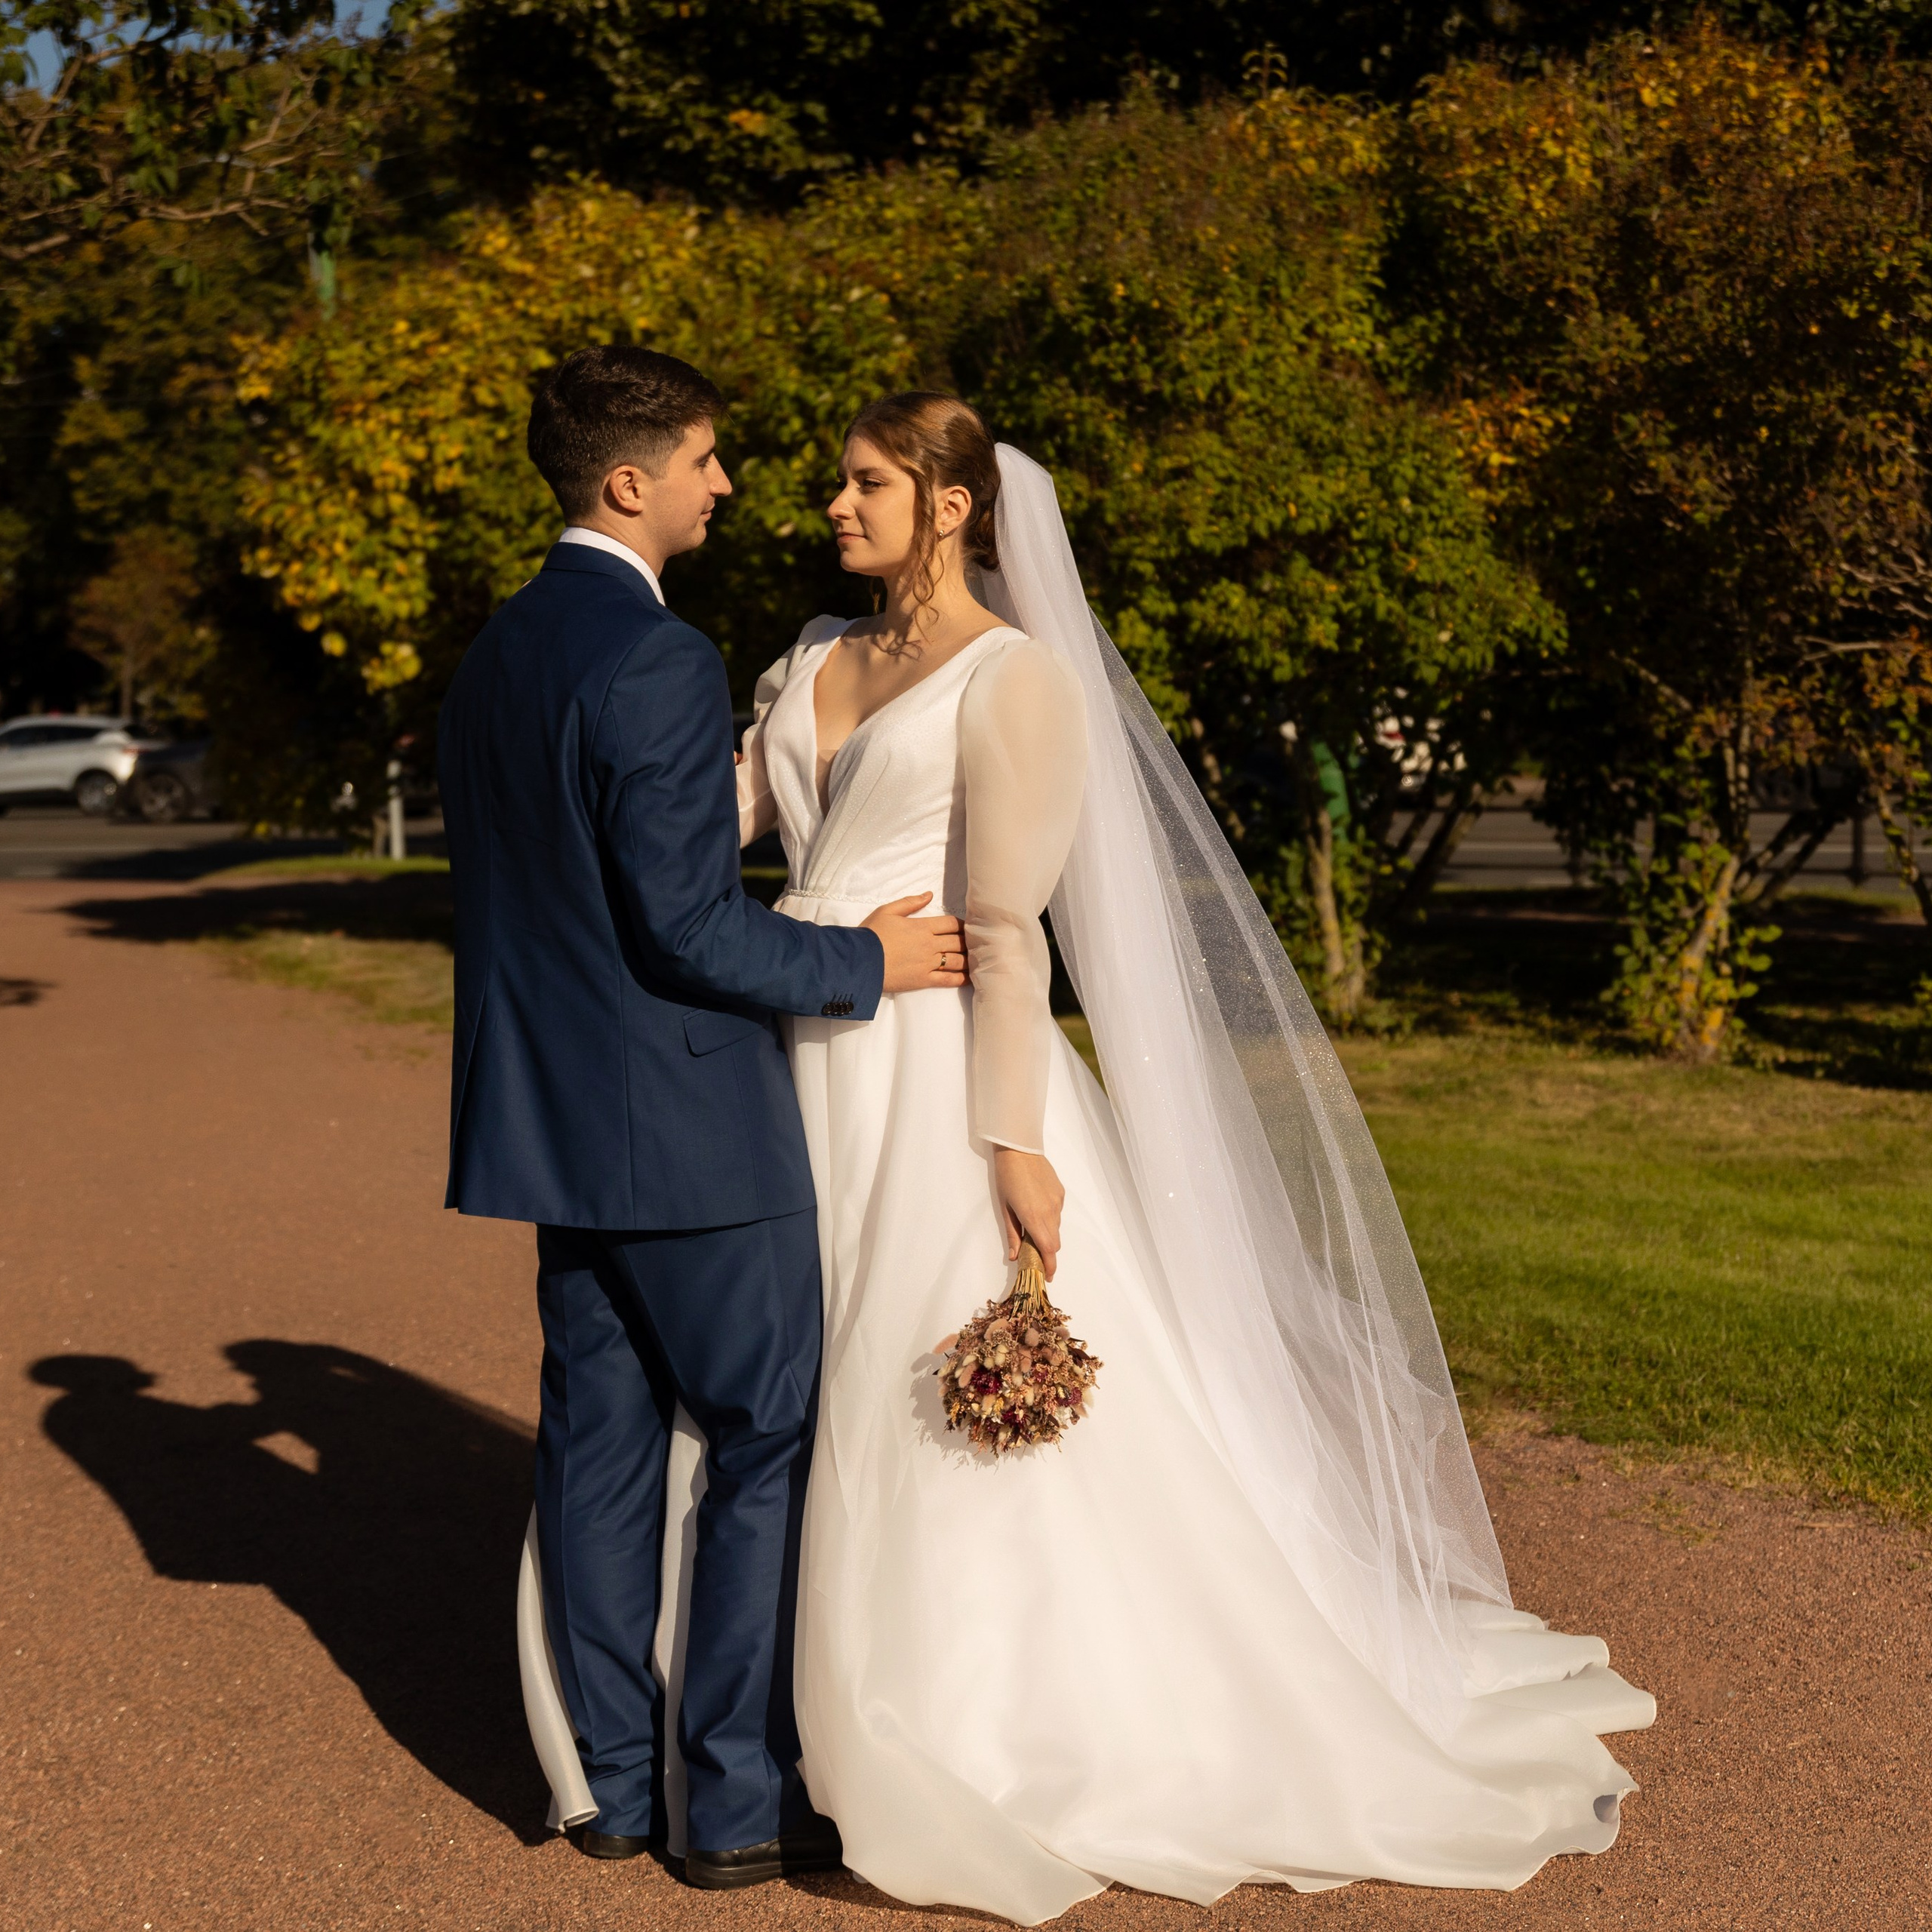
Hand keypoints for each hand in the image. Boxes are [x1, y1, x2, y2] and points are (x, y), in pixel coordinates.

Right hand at [862, 892, 967, 993]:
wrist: (859, 960)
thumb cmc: (872, 934)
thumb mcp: (888, 911)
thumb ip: (910, 902)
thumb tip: (929, 894)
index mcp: (922, 926)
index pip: (951, 923)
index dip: (962, 925)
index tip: (967, 927)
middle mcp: (930, 944)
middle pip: (958, 942)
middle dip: (968, 942)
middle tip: (976, 943)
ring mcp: (928, 964)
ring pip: (957, 960)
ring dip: (968, 959)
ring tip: (976, 959)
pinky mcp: (923, 980)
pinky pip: (947, 980)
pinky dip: (961, 978)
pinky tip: (969, 978)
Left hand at [993, 1147, 1064, 1279]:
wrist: (1019, 1148)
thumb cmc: (1006, 1177)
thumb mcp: (1004, 1207)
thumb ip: (1012, 1234)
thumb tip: (1015, 1257)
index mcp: (1034, 1217)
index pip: (1049, 1249)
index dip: (1050, 1265)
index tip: (1047, 1275)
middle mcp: (1051, 1211)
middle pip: (1055, 1243)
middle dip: (1047, 1252)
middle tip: (1034, 1254)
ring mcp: (1058, 1202)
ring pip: (1056, 1228)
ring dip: (1047, 1234)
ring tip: (1031, 1227)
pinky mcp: (1061, 1193)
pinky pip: (1058, 1213)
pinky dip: (1050, 1219)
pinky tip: (1037, 1208)